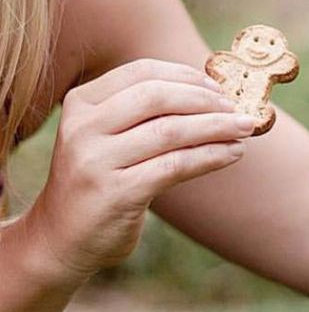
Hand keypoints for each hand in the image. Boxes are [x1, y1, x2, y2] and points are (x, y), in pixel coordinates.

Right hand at [27, 59, 255, 281]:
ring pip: (171, 131)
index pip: (141, 72)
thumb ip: (146, 114)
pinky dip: (211, 156)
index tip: (217, 88)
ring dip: (217, 128)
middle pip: (157, 96)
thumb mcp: (109, 138)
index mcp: (81, 103)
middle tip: (236, 110)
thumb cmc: (101, 181)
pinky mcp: (116, 193)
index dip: (186, 76)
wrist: (61, 239)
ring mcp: (96, 160)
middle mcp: (83, 127)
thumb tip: (216, 95)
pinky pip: (176, 165)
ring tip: (244, 129)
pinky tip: (232, 154)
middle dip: (205, 100)